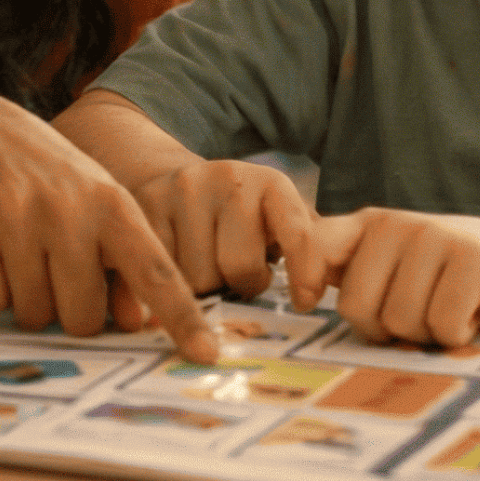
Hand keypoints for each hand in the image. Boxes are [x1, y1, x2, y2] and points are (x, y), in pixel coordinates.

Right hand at [0, 89, 218, 362]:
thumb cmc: (52, 183)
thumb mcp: (99, 204)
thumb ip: (124, 259)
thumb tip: (133, 324)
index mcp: (112, 205)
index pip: (156, 271)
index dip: (181, 317)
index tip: (206, 354)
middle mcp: (68, 209)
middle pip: (82, 318)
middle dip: (69, 312)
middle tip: (57, 274)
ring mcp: (16, 215)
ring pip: (31, 314)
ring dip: (28, 300)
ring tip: (23, 254)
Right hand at [128, 159, 324, 308]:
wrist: (180, 182)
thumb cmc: (242, 220)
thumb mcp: (280, 222)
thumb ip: (313, 248)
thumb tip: (336, 282)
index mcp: (271, 183)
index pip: (298, 231)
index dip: (305, 272)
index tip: (304, 302)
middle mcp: (228, 177)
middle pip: (239, 267)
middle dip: (241, 285)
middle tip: (237, 278)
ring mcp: (182, 189)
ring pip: (196, 279)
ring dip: (203, 290)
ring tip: (206, 271)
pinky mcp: (143, 205)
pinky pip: (157, 274)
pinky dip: (167, 288)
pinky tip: (174, 274)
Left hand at [311, 209, 479, 347]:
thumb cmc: (448, 277)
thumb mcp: (393, 266)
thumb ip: (349, 271)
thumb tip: (298, 292)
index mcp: (369, 226)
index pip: (314, 244)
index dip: (301, 277)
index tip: (307, 301)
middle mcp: (398, 225)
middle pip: (356, 307)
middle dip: (385, 329)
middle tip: (416, 316)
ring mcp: (436, 237)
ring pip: (401, 321)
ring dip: (426, 334)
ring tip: (448, 310)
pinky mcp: (473, 259)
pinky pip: (443, 324)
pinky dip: (458, 334)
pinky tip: (473, 314)